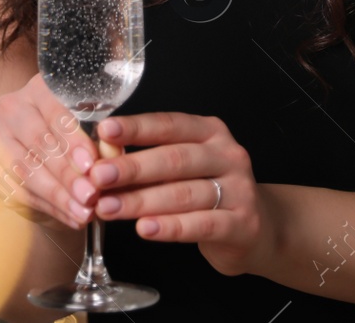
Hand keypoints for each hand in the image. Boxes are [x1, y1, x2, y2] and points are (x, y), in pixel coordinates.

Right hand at [0, 72, 100, 230]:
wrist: (43, 144)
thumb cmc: (75, 132)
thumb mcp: (92, 129)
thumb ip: (104, 142)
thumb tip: (112, 157)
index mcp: (40, 88)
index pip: (55, 114)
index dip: (73, 141)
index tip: (90, 165)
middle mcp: (13, 108)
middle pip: (38, 143)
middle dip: (66, 174)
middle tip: (90, 197)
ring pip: (25, 170)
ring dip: (57, 196)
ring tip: (82, 214)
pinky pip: (17, 191)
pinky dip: (47, 207)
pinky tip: (70, 218)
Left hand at [88, 112, 267, 275]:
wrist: (256, 229)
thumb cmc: (208, 192)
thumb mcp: (182, 170)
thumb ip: (148, 163)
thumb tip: (102, 162)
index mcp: (209, 132)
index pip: (169, 125)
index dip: (136, 128)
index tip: (104, 131)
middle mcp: (227, 155)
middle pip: (175, 159)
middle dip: (132, 168)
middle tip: (98, 177)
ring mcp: (239, 189)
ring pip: (184, 193)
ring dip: (141, 201)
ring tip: (108, 208)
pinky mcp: (242, 223)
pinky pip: (202, 224)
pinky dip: (170, 227)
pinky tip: (144, 228)